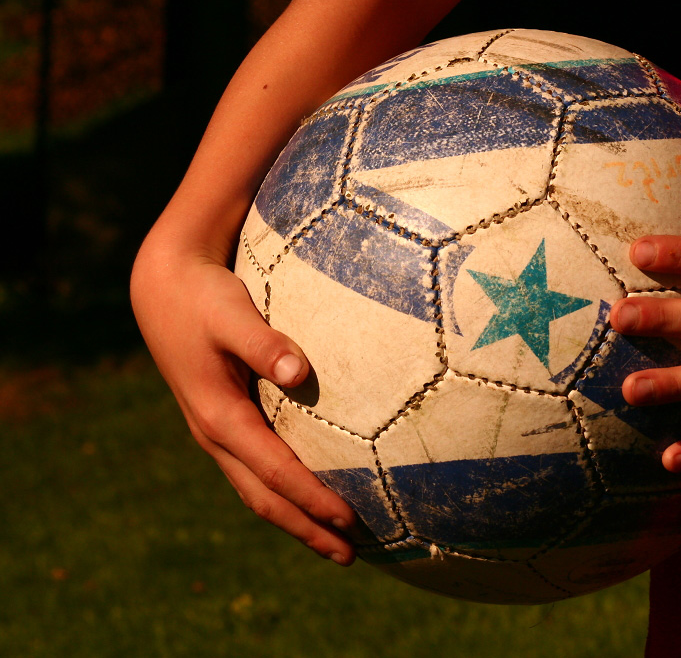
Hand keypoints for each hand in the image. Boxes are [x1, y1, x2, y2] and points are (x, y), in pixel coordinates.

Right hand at [130, 241, 356, 562]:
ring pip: (258, 492)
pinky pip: (257, 473)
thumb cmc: (205, 299)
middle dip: (306, 529)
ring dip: (296, 520)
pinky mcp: (225, 426)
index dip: (312, 498)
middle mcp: (215, 436)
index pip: (275, 471)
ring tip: (336, 545)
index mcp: (219, 417)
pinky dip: (285, 496)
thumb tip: (299, 372)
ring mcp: (217, 436)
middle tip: (349, 556)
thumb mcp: (232, 313)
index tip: (349, 519)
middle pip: (265, 499)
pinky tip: (310, 500)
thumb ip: (264, 343)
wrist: (164, 290)